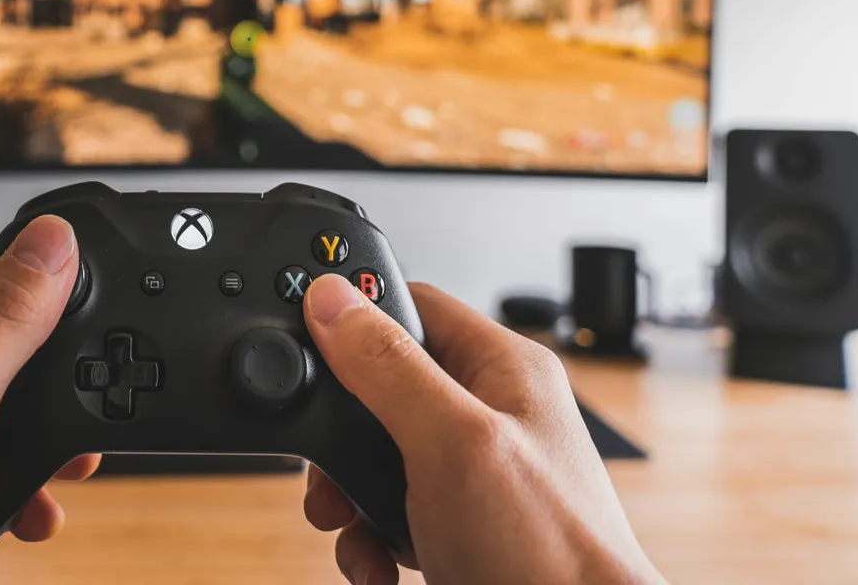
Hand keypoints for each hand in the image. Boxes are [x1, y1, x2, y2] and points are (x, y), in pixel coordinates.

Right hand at [300, 276, 666, 584]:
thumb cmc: (552, 554)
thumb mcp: (453, 443)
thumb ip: (389, 367)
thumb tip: (332, 299)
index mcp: (502, 368)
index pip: (412, 305)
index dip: (354, 318)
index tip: (305, 344)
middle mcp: (489, 411)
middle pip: (379, 385)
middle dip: (340, 434)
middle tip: (325, 468)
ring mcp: (473, 470)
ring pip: (376, 455)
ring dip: (348, 496)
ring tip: (348, 526)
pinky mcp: (457, 521)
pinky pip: (388, 511)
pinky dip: (368, 539)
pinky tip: (376, 562)